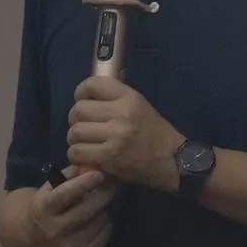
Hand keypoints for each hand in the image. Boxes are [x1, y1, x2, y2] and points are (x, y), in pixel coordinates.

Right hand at [28, 165, 117, 246]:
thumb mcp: (50, 188)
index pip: (65, 194)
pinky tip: (98, 220)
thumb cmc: (47, 206)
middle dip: (103, 194)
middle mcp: (54, 230)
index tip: (99, 173)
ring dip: (104, 209)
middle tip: (111, 183)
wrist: (34, 240)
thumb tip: (91, 165)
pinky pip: (104, 236)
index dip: (84, 183)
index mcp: (43, 209)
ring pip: (98, 222)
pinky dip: (106, 225)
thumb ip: (69, 175)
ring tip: (100, 203)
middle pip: (86, 210)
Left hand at [67, 76, 184, 191]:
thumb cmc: (154, 132)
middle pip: (79, 110)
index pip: (93, 85)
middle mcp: (121, 114)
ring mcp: (115, 137)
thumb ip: (115, 98)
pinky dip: (77, 156)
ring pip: (75, 132)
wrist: (171, 161)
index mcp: (129, 98)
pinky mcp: (109, 158)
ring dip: (75, 139)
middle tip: (84, 126)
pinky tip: (87, 156)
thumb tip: (89, 89)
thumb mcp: (139, 105)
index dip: (81, 92)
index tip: (82, 100)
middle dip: (75, 119)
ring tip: (85, 143)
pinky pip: (77, 152)